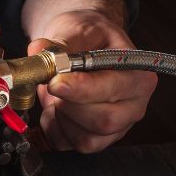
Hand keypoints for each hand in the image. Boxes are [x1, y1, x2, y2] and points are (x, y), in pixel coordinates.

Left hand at [27, 10, 156, 152]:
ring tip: (55, 95)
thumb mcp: (76, 29)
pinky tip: (54, 108)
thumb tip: (38, 51)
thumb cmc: (88, 37)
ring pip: (86, 140)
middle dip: (69, 106)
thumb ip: (58, 43)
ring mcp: (117, 127)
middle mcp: (134, 106)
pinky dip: (53, 128)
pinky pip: (70, 145)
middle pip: (104, 121)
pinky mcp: (96, 140)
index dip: (81, 89)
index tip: (55, 82)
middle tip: (52, 85)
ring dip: (60, 118)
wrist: (84, 44)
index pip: (112, 90)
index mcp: (137, 75)